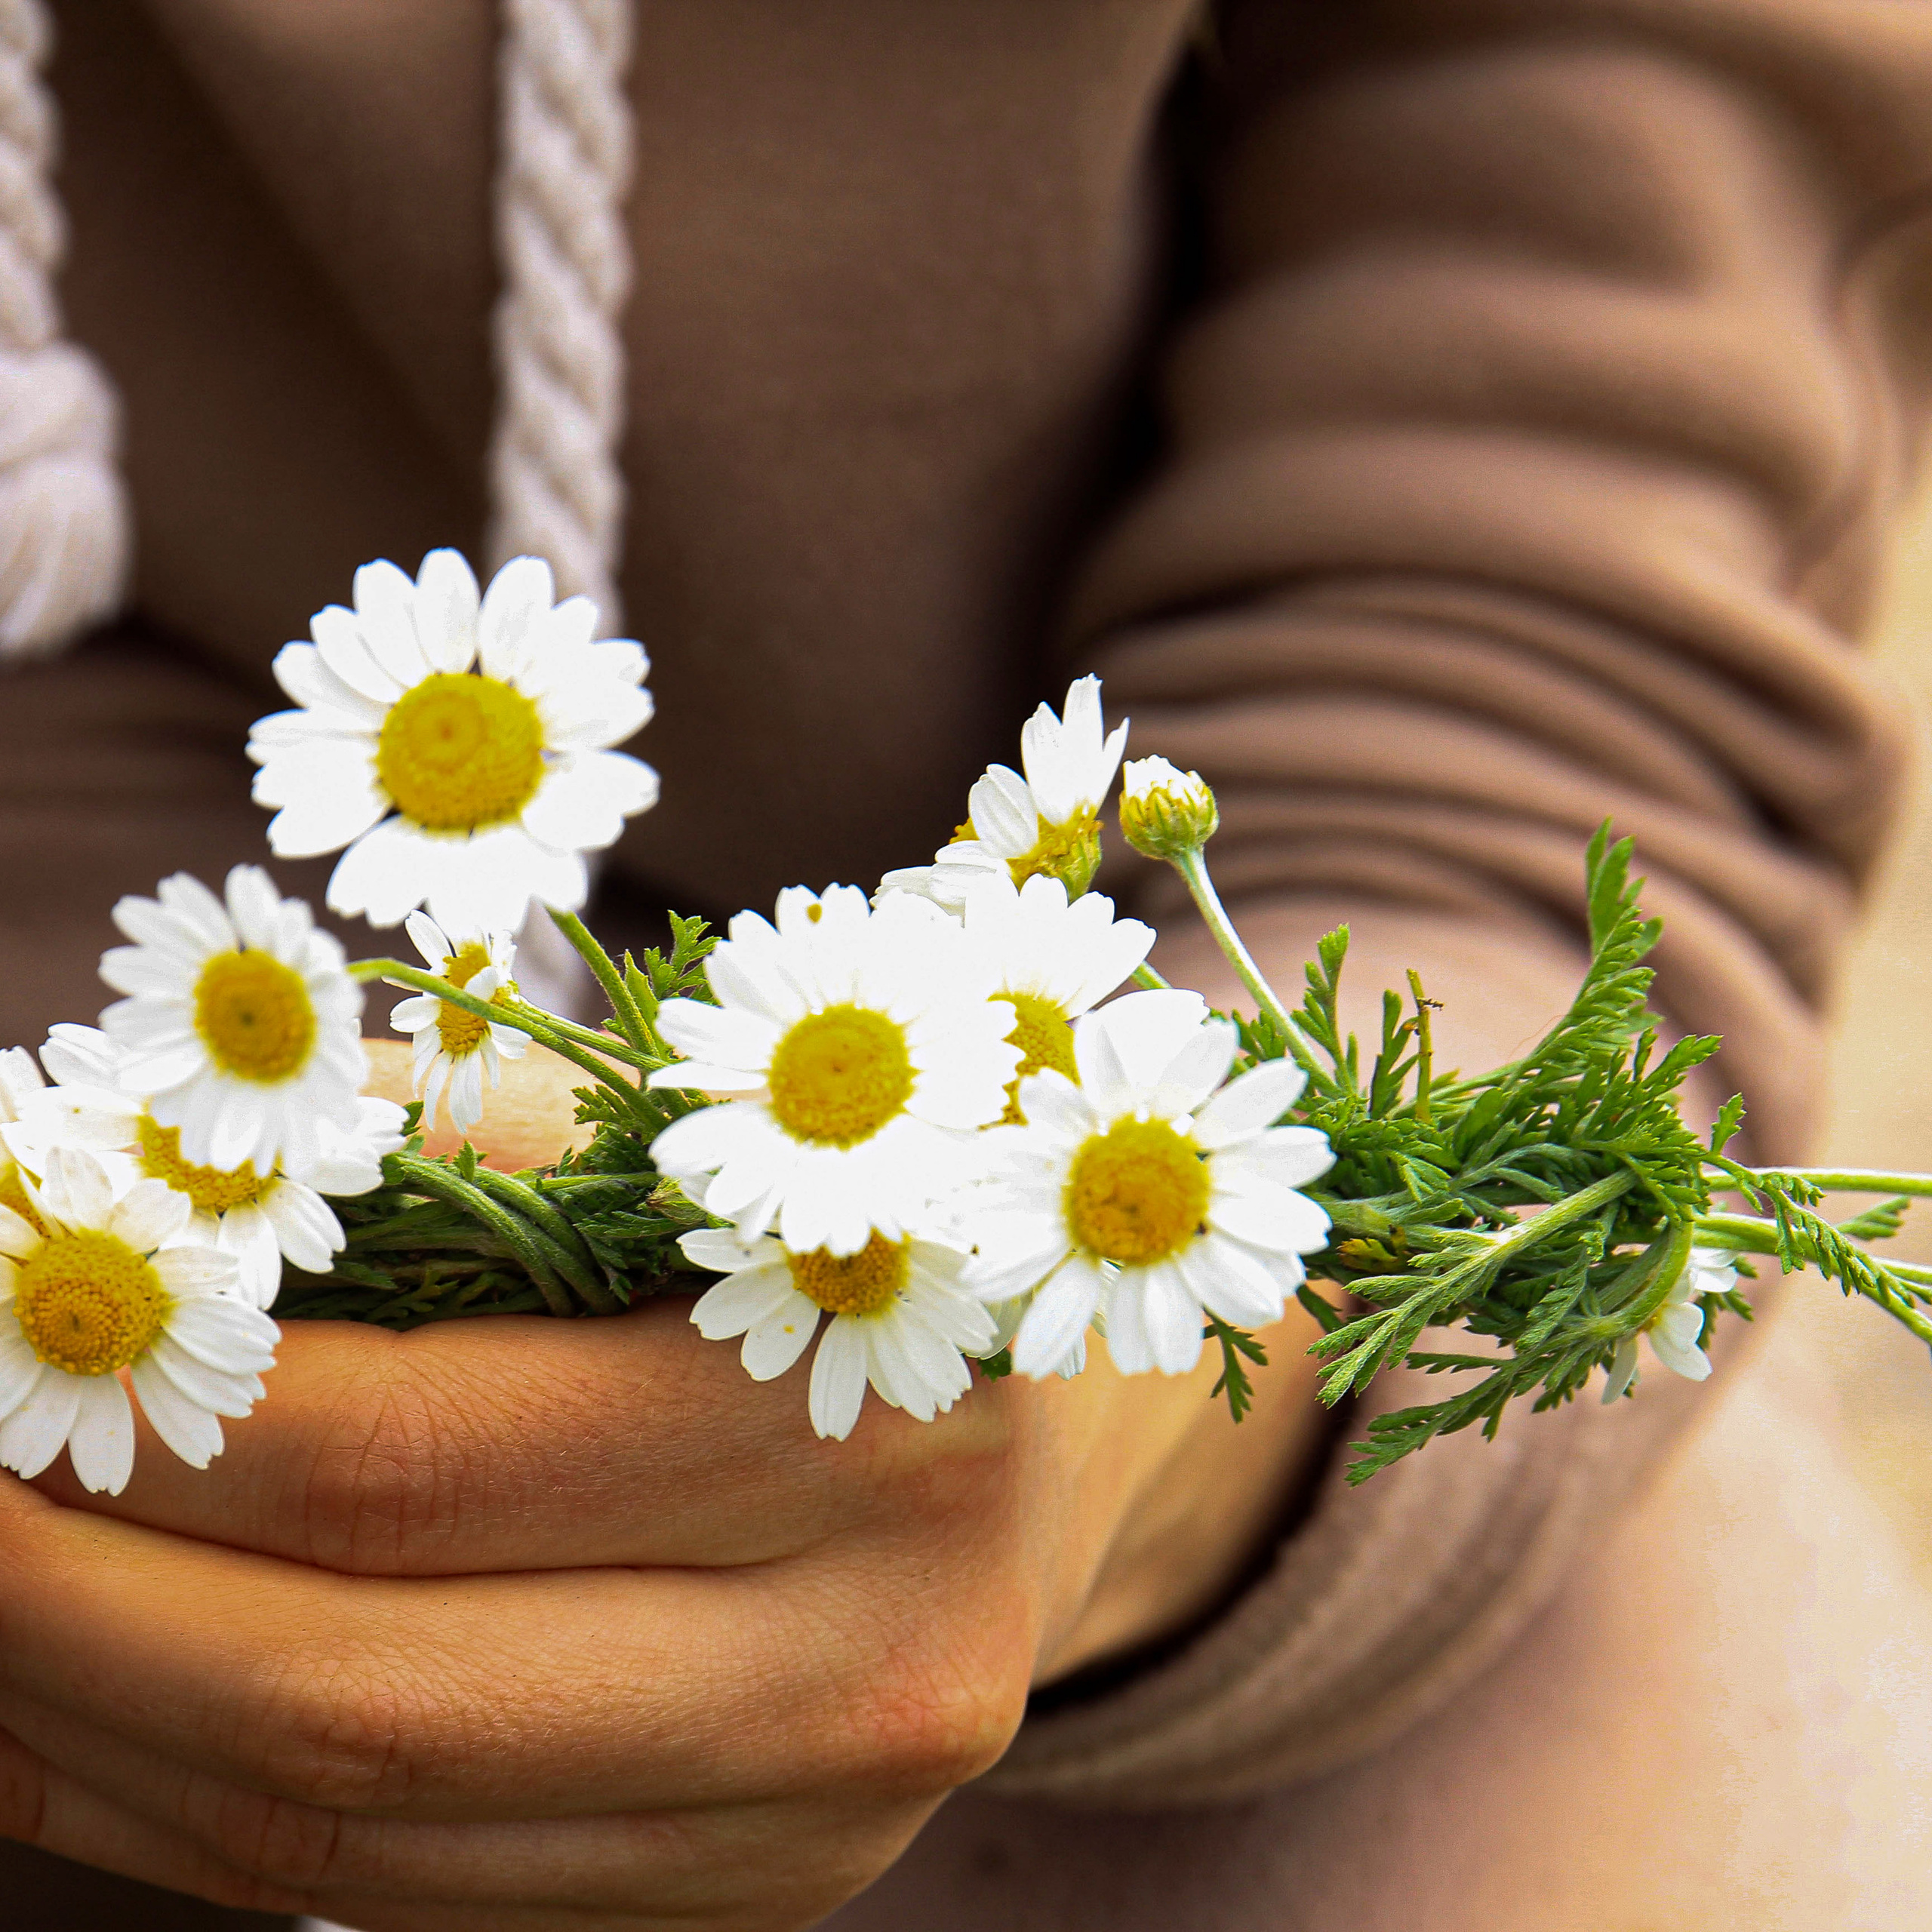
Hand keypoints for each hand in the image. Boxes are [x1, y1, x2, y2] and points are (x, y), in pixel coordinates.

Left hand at [0, 1044, 1325, 1929]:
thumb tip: (123, 1211)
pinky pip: (409, 1904)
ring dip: (99, 1731)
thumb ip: (442, 1155)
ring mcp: (820, 1822)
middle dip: (66, 1599)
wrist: (1068, 1417)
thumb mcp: (701, 1134)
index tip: (0, 1322)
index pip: (420, 1458)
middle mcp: (873, 1658)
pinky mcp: (761, 1898)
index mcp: (878, 1414)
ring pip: (358, 1846)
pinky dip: (204, 1816)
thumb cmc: (869, 1219)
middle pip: (366, 1698)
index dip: (153, 1409)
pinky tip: (98, 1709)